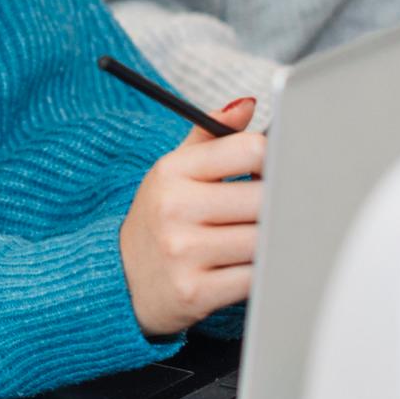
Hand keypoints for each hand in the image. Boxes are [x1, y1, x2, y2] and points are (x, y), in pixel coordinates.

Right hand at [118, 99, 264, 336]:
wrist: (120, 280)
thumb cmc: (159, 219)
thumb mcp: (173, 171)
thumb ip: (210, 135)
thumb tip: (246, 105)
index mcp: (172, 171)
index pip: (249, 150)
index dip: (274, 160)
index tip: (273, 173)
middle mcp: (174, 208)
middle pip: (262, 197)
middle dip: (278, 205)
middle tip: (276, 209)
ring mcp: (183, 252)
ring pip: (262, 240)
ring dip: (274, 240)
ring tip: (263, 237)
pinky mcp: (195, 293)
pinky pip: (255, 278)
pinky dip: (265, 272)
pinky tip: (252, 266)